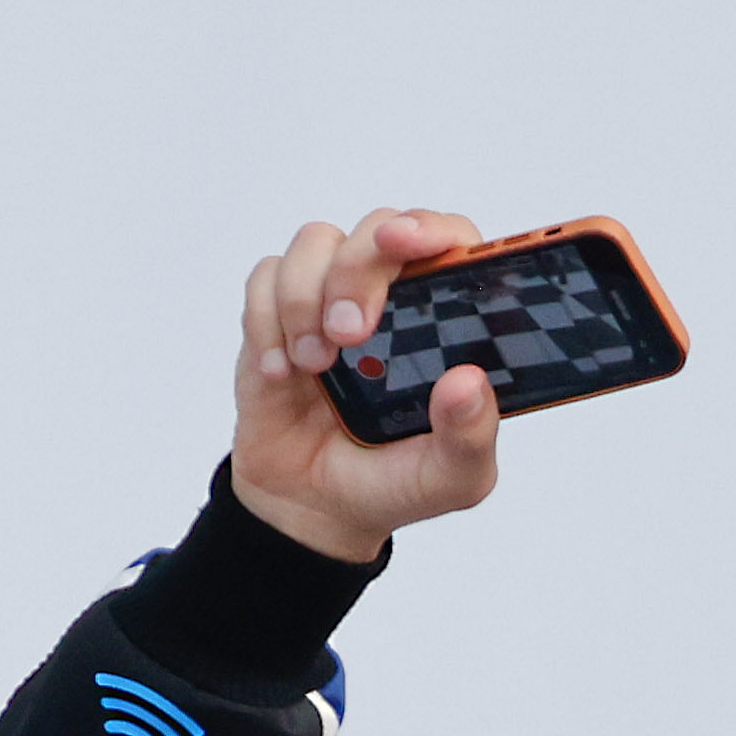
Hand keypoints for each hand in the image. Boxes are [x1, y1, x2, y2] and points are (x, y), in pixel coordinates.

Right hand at [224, 211, 503, 564]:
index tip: (410, 243)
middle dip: (359, 272)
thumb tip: (469, 381)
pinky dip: (266, 321)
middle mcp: (393, 298)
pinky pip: (264, 278)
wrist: (315, 507)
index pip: (451, 242)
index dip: (433, 228)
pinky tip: (281, 372)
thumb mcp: (452, 478)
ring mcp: (332, 299)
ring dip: (307, 299)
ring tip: (315, 366)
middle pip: (379, 228)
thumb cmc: (395, 482)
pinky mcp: (279, 314)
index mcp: (446, 322)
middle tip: (351, 336)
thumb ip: (471, 436)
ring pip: (316, 242)